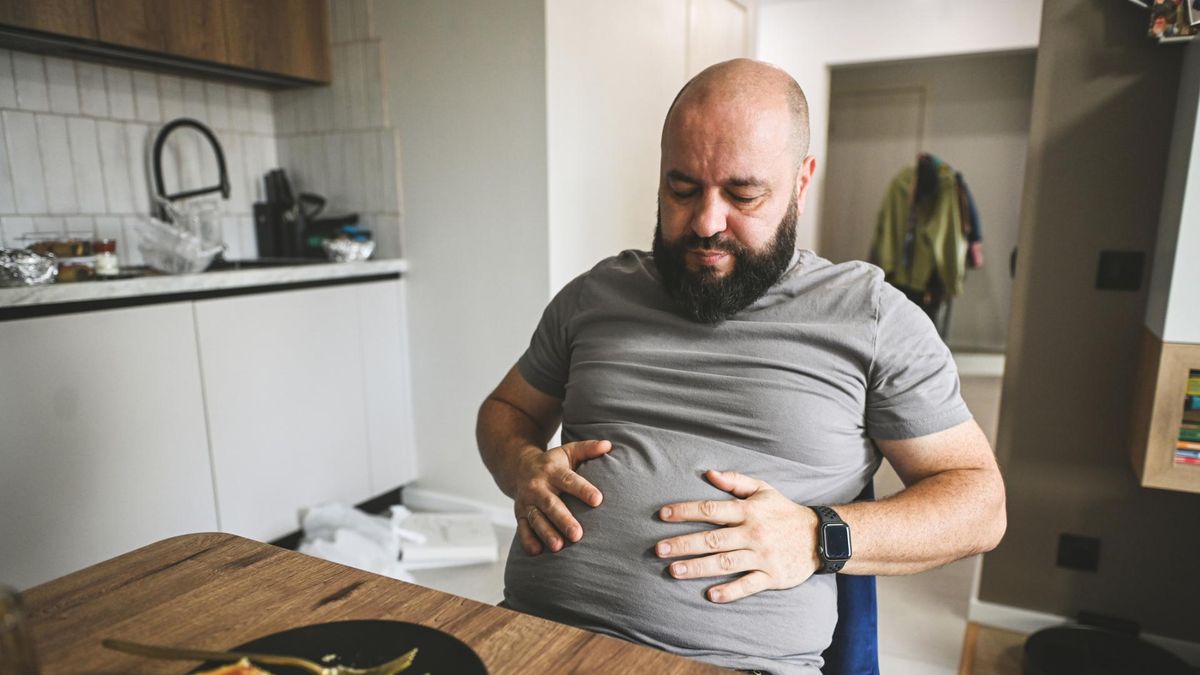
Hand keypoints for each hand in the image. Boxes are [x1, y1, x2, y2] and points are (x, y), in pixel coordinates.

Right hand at [513, 440, 611, 554]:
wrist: (518, 467)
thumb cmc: (552, 462)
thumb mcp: (568, 451)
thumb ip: (588, 449)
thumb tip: (608, 445)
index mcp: (552, 471)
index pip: (569, 480)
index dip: (583, 490)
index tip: (598, 500)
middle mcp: (538, 487)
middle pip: (551, 504)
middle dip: (563, 520)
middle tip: (578, 535)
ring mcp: (527, 502)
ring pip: (536, 519)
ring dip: (546, 533)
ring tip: (559, 547)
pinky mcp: (520, 514)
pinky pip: (522, 529)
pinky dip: (528, 541)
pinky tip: (537, 552)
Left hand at [655, 469, 819, 602]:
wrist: (820, 537)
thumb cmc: (784, 511)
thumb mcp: (764, 489)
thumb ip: (735, 480)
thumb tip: (709, 474)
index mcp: (749, 510)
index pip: (711, 510)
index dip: (685, 511)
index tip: (662, 515)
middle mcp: (753, 533)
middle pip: (712, 540)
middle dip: (683, 544)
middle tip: (659, 550)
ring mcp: (762, 556)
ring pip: (725, 563)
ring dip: (698, 568)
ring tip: (674, 571)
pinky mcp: (772, 576)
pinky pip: (748, 585)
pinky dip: (730, 591)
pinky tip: (711, 595)